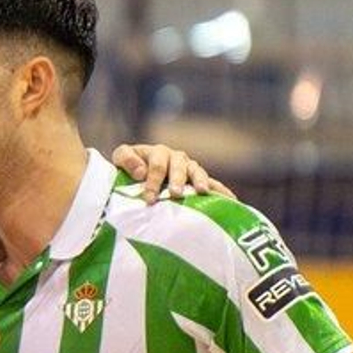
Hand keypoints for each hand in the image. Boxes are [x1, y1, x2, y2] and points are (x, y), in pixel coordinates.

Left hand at [111, 143, 234, 204]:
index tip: (149, 198)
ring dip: (199, 180)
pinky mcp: (197, 180)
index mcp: (156, 153)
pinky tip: (231, 200)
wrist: (137, 175)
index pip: (157, 164)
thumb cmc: (128, 169)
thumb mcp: (120, 160)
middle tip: (175, 194)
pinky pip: (212, 183)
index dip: (153, 180)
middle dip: (177, 180)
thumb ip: (125, 159)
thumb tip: (140, 171)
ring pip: (196, 171)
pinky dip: (221, 190)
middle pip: (179, 166)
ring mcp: (188, 168)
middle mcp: (175, 158)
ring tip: (201, 191)